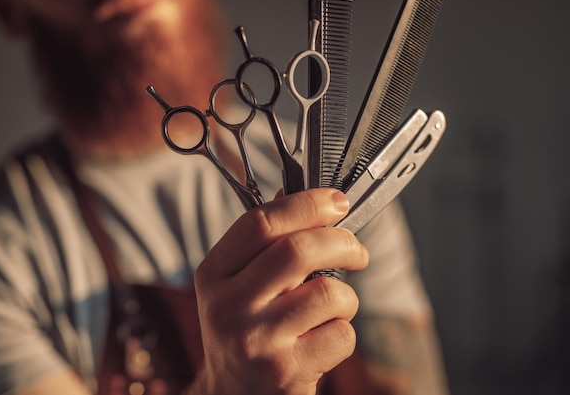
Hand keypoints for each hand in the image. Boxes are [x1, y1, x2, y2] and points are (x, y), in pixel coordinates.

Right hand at [191, 188, 368, 394]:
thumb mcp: (237, 283)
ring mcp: (256, 342)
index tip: (336, 202)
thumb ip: (264, 242)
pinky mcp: (286, 372)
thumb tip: (301, 195)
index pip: (260, 223)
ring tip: (334, 306)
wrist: (233, 394)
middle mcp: (228, 306)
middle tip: (356, 250)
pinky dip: (344, 331)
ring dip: (346, 296)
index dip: (306, 204)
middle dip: (342, 242)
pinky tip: (323, 338)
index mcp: (213, 274)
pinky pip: (341, 334)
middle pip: (298, 251)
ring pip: (329, 293)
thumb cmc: (244, 330)